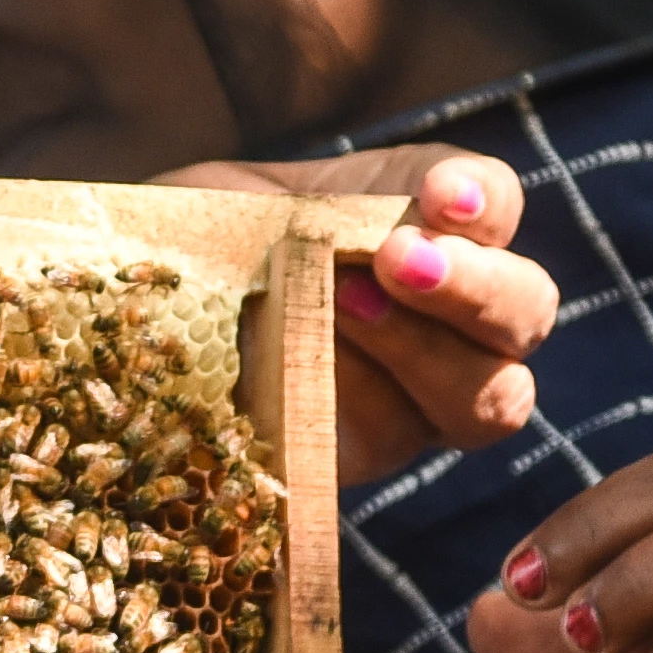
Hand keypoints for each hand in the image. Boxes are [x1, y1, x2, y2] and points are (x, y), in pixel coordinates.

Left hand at [159, 146, 558, 490]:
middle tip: (397, 261)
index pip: (497, 204)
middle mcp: (452, 318)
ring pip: (490, 396)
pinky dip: (362, 408)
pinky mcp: (369, 458)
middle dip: (475, 287)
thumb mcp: (238, 201)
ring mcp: (422, 399)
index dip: (483, 199)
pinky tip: (306, 378)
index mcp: (430, 229)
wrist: (126, 322)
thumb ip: (320, 204)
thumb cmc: (193, 246)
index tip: (438, 194)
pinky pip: (402, 445)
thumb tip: (383, 217)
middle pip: (527, 309)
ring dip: (424, 352)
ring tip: (341, 310)